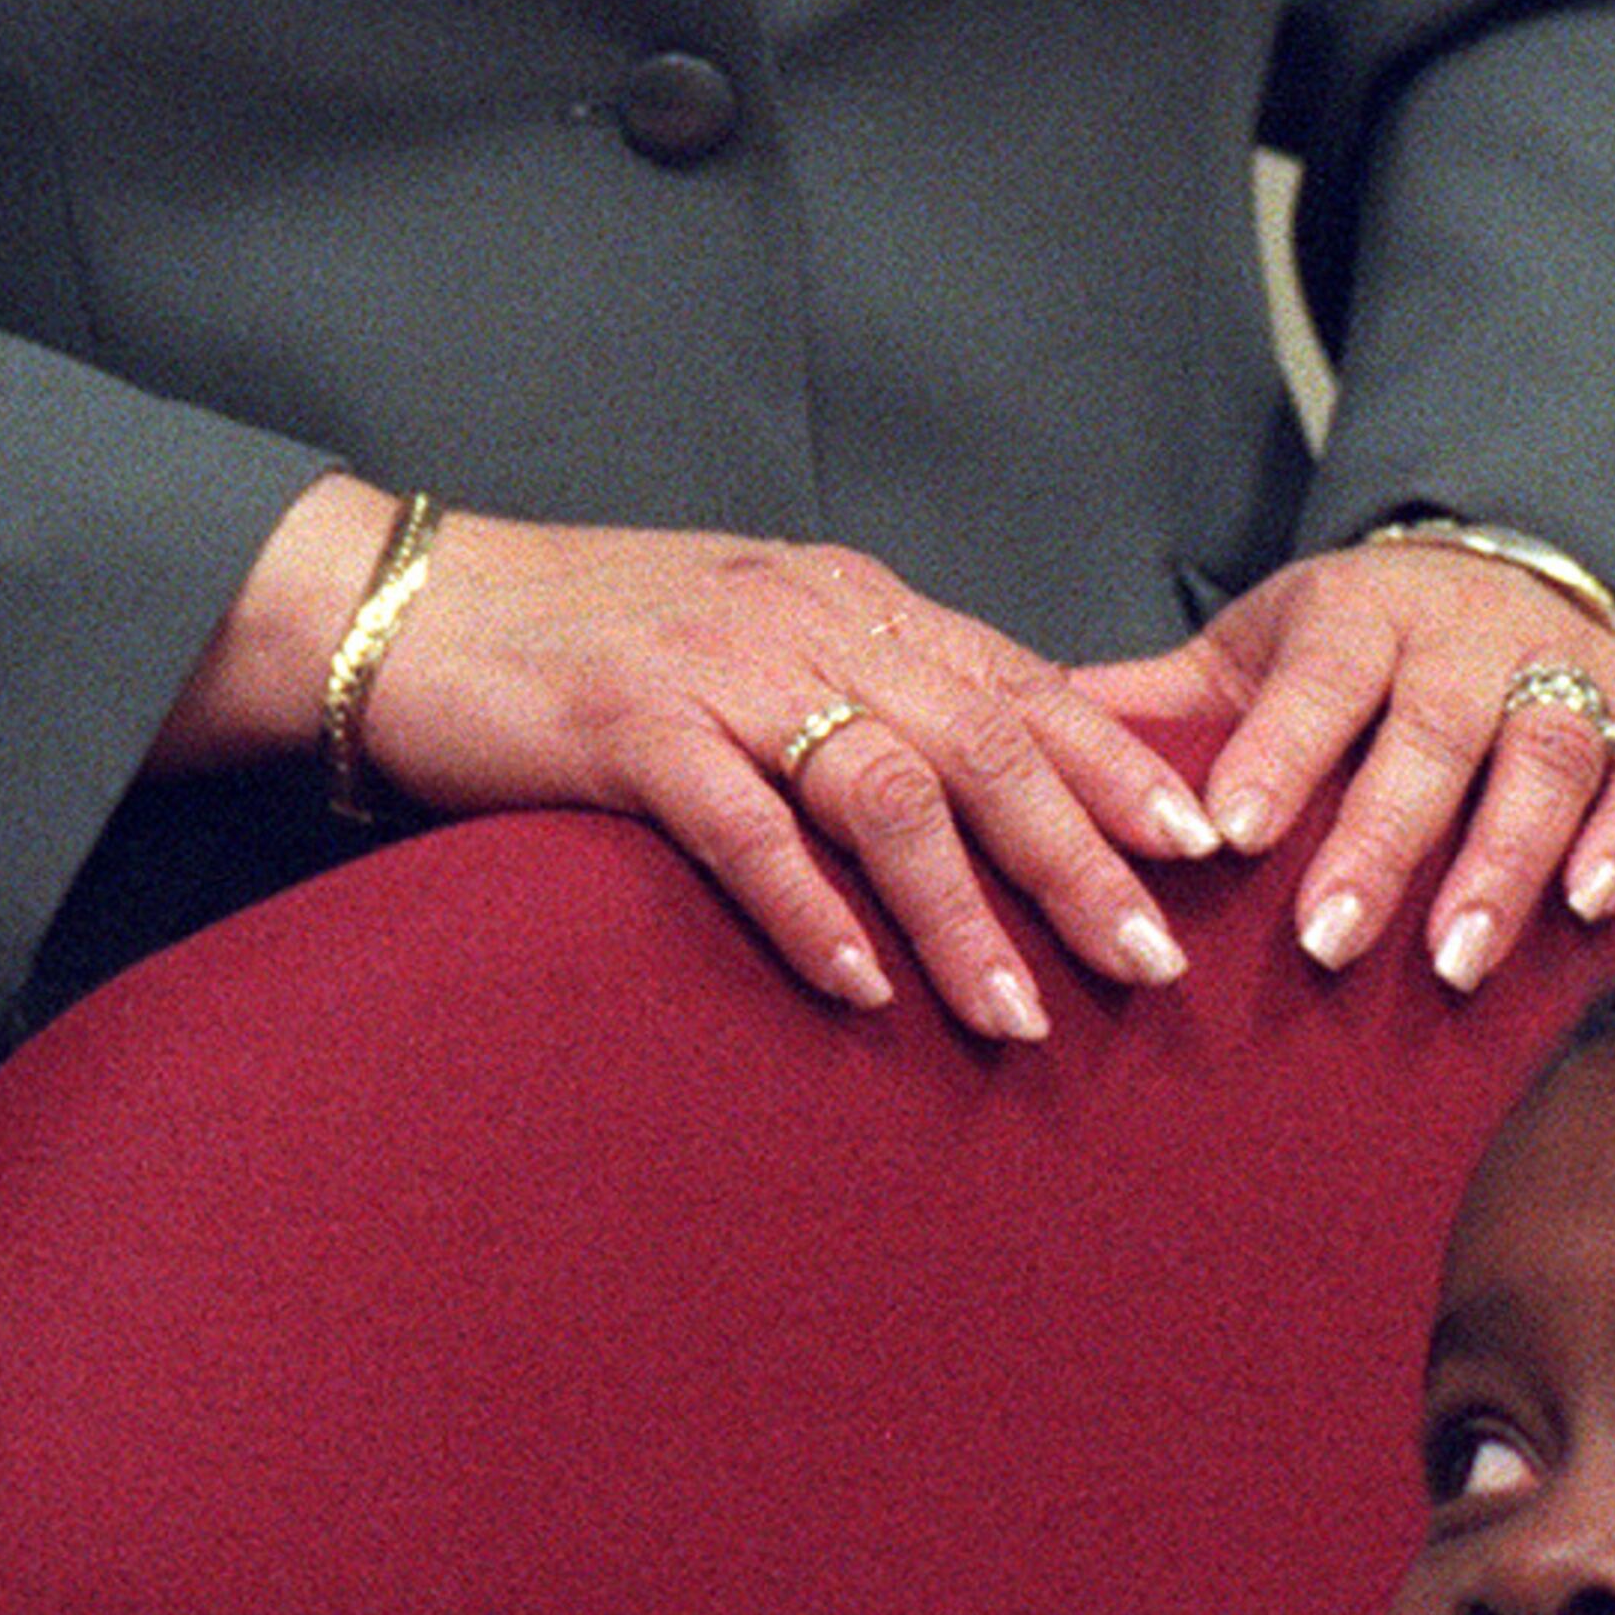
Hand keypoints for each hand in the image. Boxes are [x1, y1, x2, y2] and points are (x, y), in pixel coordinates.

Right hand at [163, 483, 1224, 1044]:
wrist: (411, 603)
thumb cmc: (586, 637)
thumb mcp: (751, 635)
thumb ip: (858, 686)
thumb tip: (981, 774)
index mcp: (848, 599)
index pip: (1016, 683)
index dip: (1116, 766)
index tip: (1203, 846)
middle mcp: (805, 621)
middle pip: (985, 743)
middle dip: (1082, 859)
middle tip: (1155, 961)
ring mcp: (719, 670)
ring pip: (887, 793)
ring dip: (965, 915)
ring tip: (1021, 1015)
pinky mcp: (630, 729)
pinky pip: (746, 829)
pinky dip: (813, 912)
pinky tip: (862, 988)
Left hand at [1076, 533, 1614, 987]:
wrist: (1499, 577)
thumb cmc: (1352, 645)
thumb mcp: (1254, 649)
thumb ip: (1157, 703)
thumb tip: (1021, 740)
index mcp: (1358, 613)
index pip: (1318, 680)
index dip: (1281, 753)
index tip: (1235, 836)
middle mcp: (1467, 636)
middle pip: (1430, 733)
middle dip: (1382, 839)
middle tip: (1328, 940)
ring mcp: (1564, 673)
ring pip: (1543, 758)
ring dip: (1502, 861)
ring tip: (1452, 960)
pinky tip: (1586, 912)